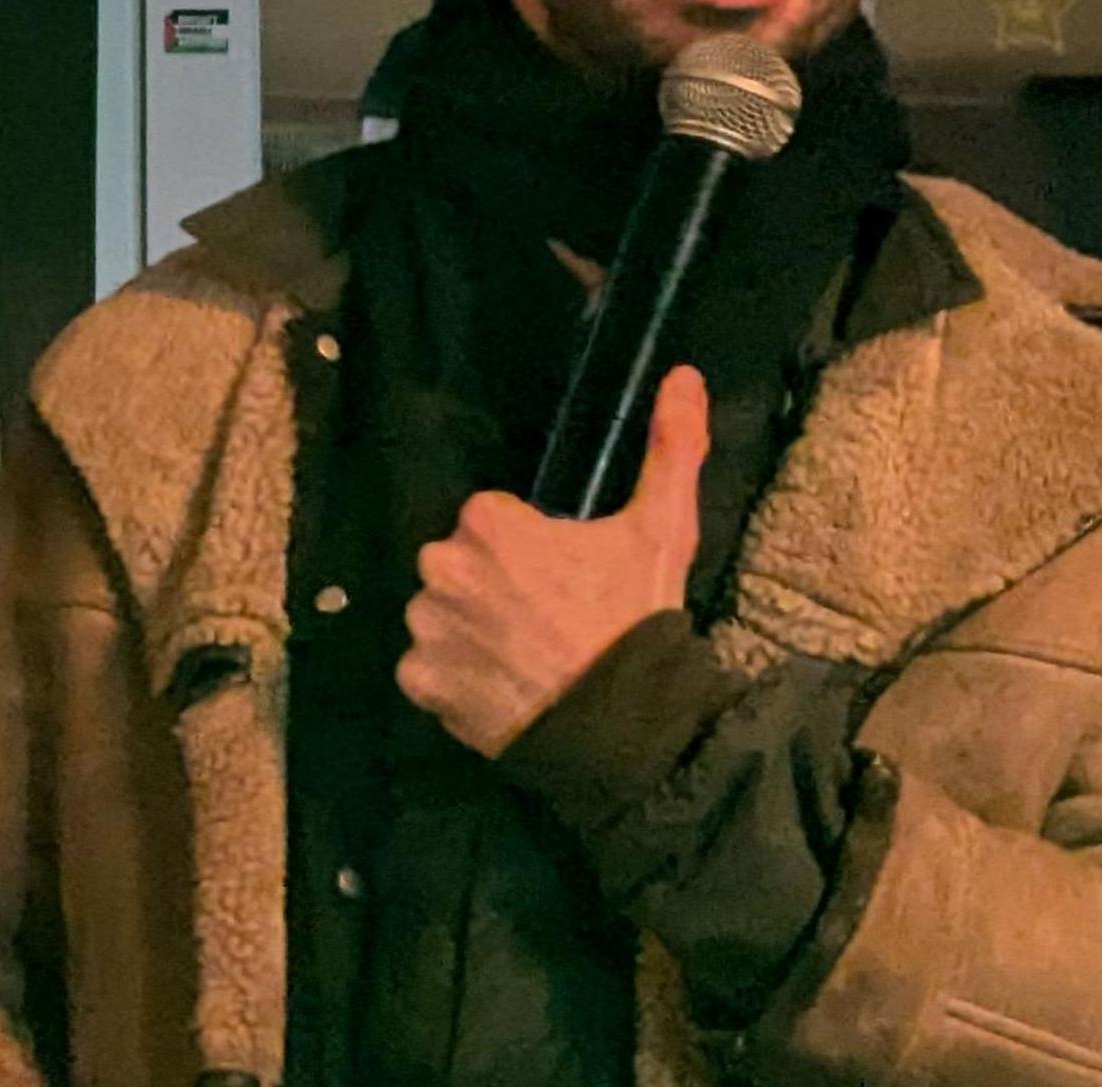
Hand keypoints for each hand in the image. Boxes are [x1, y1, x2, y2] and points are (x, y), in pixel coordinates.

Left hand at [394, 363, 708, 757]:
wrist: (625, 727)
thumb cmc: (636, 622)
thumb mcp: (662, 530)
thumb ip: (670, 447)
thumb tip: (683, 374)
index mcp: (486, 522)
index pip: (490, 521)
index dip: (528, 548)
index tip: (563, 577)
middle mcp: (440, 565)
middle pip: (460, 564)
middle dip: (492, 584)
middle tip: (544, 619)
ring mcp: (426, 626)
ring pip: (439, 613)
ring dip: (469, 629)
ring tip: (524, 657)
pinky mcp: (418, 680)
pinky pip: (426, 669)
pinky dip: (453, 677)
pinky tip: (500, 687)